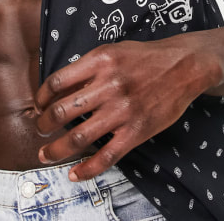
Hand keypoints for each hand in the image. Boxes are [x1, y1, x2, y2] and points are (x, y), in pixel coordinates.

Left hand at [34, 36, 219, 181]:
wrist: (184, 66)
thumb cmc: (146, 57)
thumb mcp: (114, 51)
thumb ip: (88, 68)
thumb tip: (61, 89)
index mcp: (100, 61)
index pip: (57, 82)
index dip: (42, 96)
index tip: (39, 104)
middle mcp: (109, 85)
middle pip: (62, 110)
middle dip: (44, 124)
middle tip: (41, 129)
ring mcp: (122, 110)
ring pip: (78, 137)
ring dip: (56, 150)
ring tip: (46, 153)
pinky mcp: (136, 131)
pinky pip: (105, 156)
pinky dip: (86, 169)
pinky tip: (75, 172)